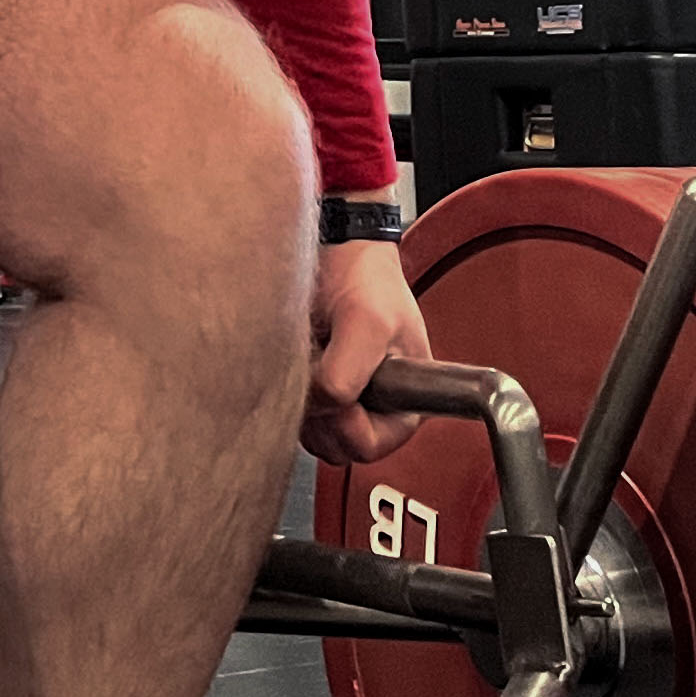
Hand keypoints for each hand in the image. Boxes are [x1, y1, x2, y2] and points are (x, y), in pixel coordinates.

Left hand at [302, 234, 427, 467]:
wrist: (339, 250)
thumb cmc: (369, 280)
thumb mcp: (367, 323)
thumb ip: (346, 375)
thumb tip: (321, 405)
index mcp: (405, 406)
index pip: (369, 446)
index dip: (348, 423)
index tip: (339, 389)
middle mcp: (375, 410)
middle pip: (336, 445)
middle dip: (321, 412)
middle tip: (318, 368)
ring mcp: (342, 402)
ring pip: (312, 433)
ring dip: (303, 399)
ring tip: (313, 355)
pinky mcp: (314, 390)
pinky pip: (296, 413)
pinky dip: (290, 389)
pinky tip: (301, 357)